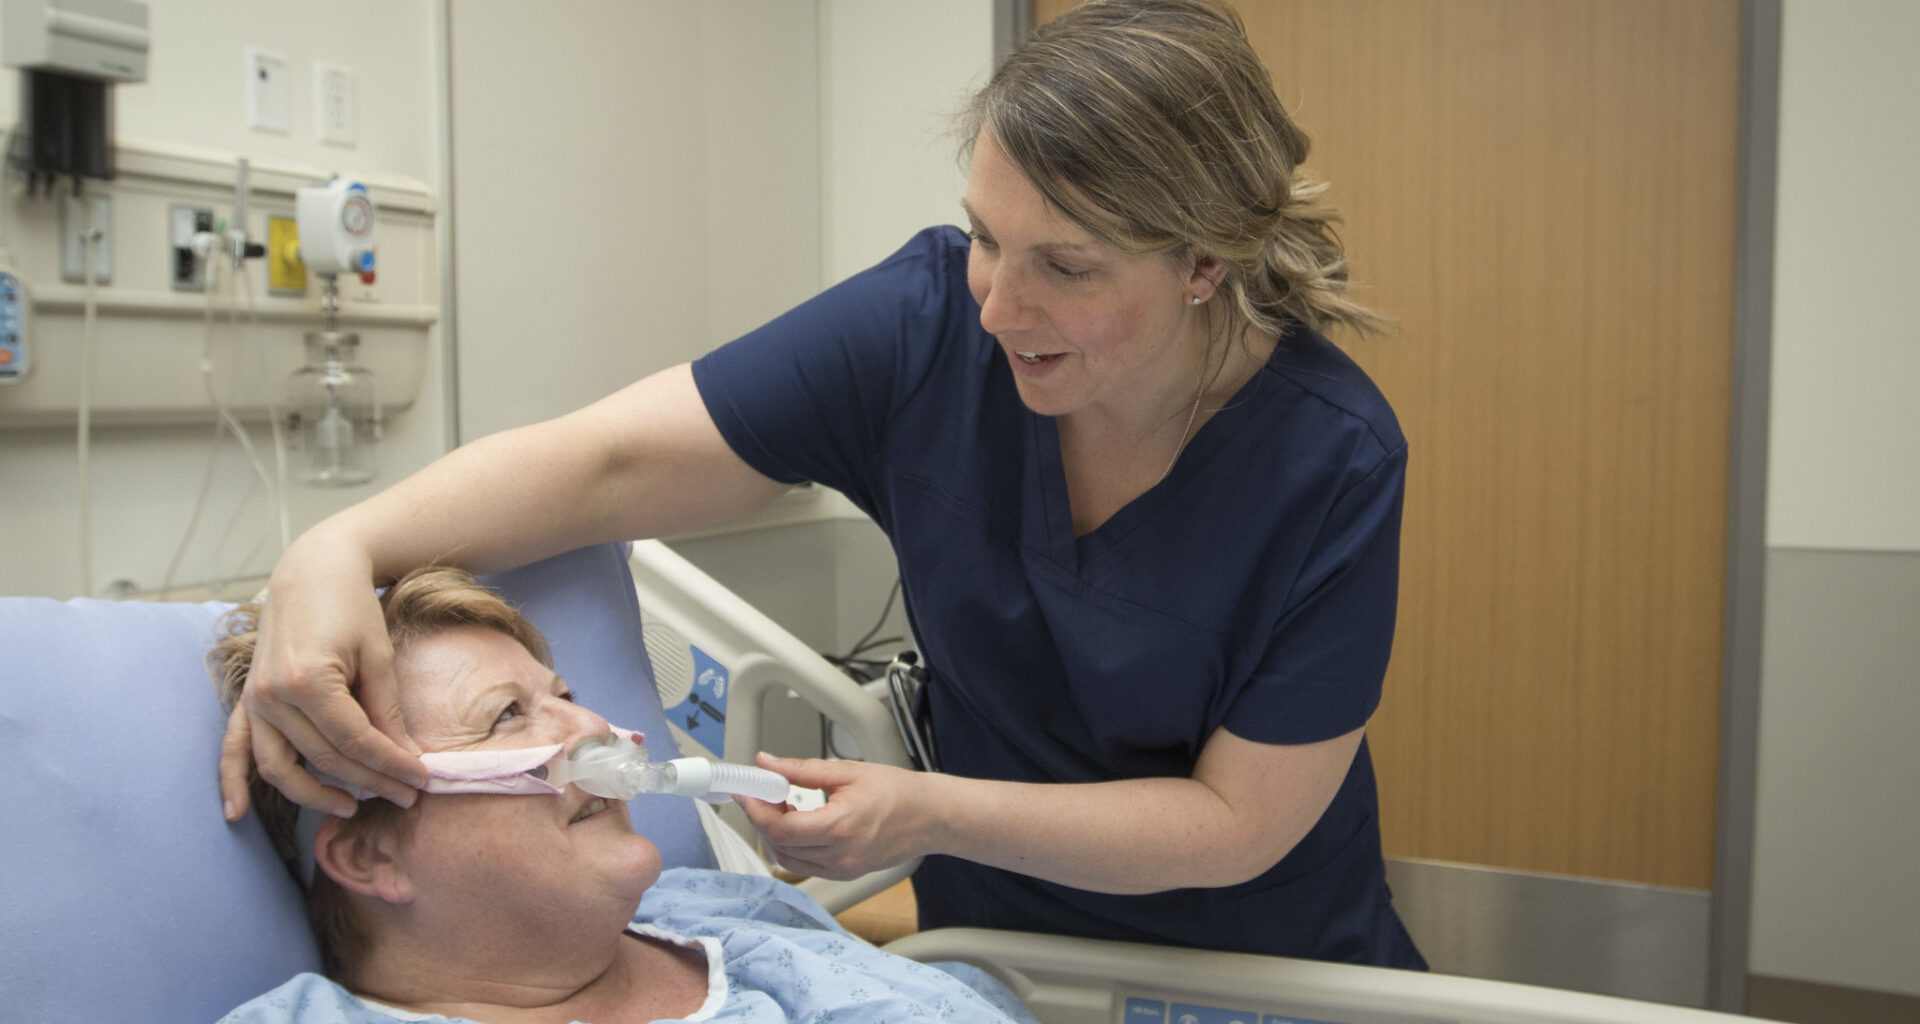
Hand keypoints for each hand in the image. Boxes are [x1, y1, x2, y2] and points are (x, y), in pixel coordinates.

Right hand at [217, 531, 426, 820]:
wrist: (312, 570)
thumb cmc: (351, 606)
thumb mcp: (379, 655)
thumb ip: (386, 710)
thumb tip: (404, 757)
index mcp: (309, 680)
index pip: (357, 741)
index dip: (392, 765)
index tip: (422, 780)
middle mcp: (273, 695)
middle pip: (325, 758)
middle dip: (369, 781)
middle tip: (406, 796)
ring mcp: (255, 698)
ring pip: (281, 766)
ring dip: (314, 794)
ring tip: (352, 808)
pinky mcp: (247, 698)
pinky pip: (234, 747)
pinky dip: (232, 780)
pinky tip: (237, 813)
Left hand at [734, 754, 936, 879]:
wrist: (931, 816)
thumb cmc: (898, 792)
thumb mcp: (847, 771)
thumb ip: (801, 769)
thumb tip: (768, 763)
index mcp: (840, 827)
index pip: (780, 827)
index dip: (756, 809)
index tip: (747, 791)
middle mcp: (840, 856)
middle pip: (779, 844)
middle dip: (763, 818)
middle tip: (765, 791)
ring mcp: (843, 869)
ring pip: (788, 858)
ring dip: (776, 833)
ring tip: (784, 805)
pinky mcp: (845, 874)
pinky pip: (805, 865)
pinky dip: (792, 845)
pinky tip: (800, 823)